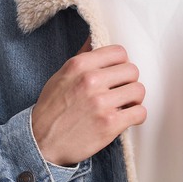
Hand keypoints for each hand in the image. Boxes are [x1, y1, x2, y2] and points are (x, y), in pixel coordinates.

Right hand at [30, 35, 145, 166]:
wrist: (42, 142)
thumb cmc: (51, 109)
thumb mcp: (61, 76)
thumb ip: (82, 58)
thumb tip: (95, 39)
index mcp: (79, 65)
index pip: (119, 52)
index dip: (122, 63)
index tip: (117, 74)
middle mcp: (91, 80)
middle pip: (132, 70)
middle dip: (129, 81)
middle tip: (121, 92)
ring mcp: (101, 103)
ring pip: (139, 90)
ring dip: (134, 99)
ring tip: (125, 105)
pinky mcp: (110, 124)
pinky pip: (140, 113)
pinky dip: (136, 116)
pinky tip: (126, 118)